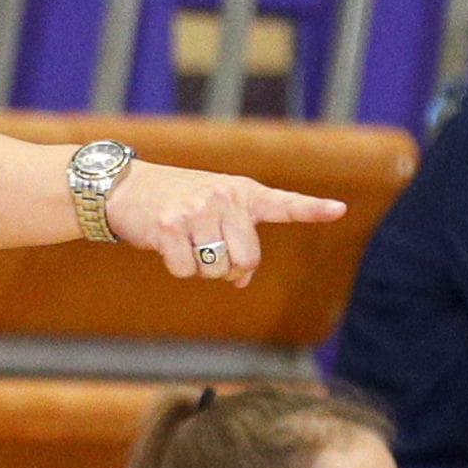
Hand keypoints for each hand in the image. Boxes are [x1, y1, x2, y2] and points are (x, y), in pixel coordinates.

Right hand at [103, 161, 345, 285]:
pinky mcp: (169, 227)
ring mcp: (197, 211)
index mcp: (243, 192)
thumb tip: (241, 279)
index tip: (339, 210)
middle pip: (246, 260)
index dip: (312, 209)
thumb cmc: (178, 202)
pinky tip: (166, 245)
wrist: (129, 187)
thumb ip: (237, 240)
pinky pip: (186, 271)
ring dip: (201, 268)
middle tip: (209, 251)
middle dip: (228, 268)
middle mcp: (224, 197)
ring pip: (215, 269)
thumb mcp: (215, 212)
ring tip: (185, 242)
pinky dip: (177, 268)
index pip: (284, 204)